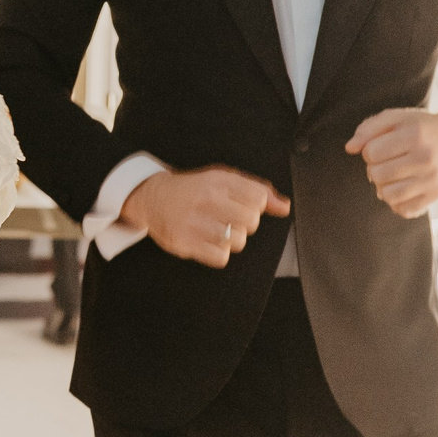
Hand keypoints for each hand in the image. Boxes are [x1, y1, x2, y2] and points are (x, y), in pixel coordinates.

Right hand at [120, 163, 289, 267]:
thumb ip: (257, 190)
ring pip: (238, 241)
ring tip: (217, 229)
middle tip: (229, 219)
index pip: (258, 197)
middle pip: (251, 221)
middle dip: (246, 223)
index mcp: (218, 180)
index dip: (257, 206)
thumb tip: (284, 207)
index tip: (245, 205)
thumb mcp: (224, 179)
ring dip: (232, 239)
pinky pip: (221, 257)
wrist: (153, 197)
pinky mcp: (184, 242)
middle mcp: (206, 199)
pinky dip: (219, 253)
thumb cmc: (194, 189)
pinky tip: (208, 241)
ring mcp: (194, 222)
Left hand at [346, 107, 437, 217]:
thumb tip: (349, 148)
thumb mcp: (398, 118)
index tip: (381, 147)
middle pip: (376, 174)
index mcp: (415, 134)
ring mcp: (431, 180)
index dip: (369, 150)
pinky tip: (401, 188)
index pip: (371, 152)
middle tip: (386, 162)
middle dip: (374, 168)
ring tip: (391, 176)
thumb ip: (369, 128)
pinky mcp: (434, 196)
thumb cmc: (422, 128)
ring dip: (382, 186)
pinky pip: (402, 210)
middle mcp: (425, 158)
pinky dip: (396, 202)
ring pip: (387, 195)